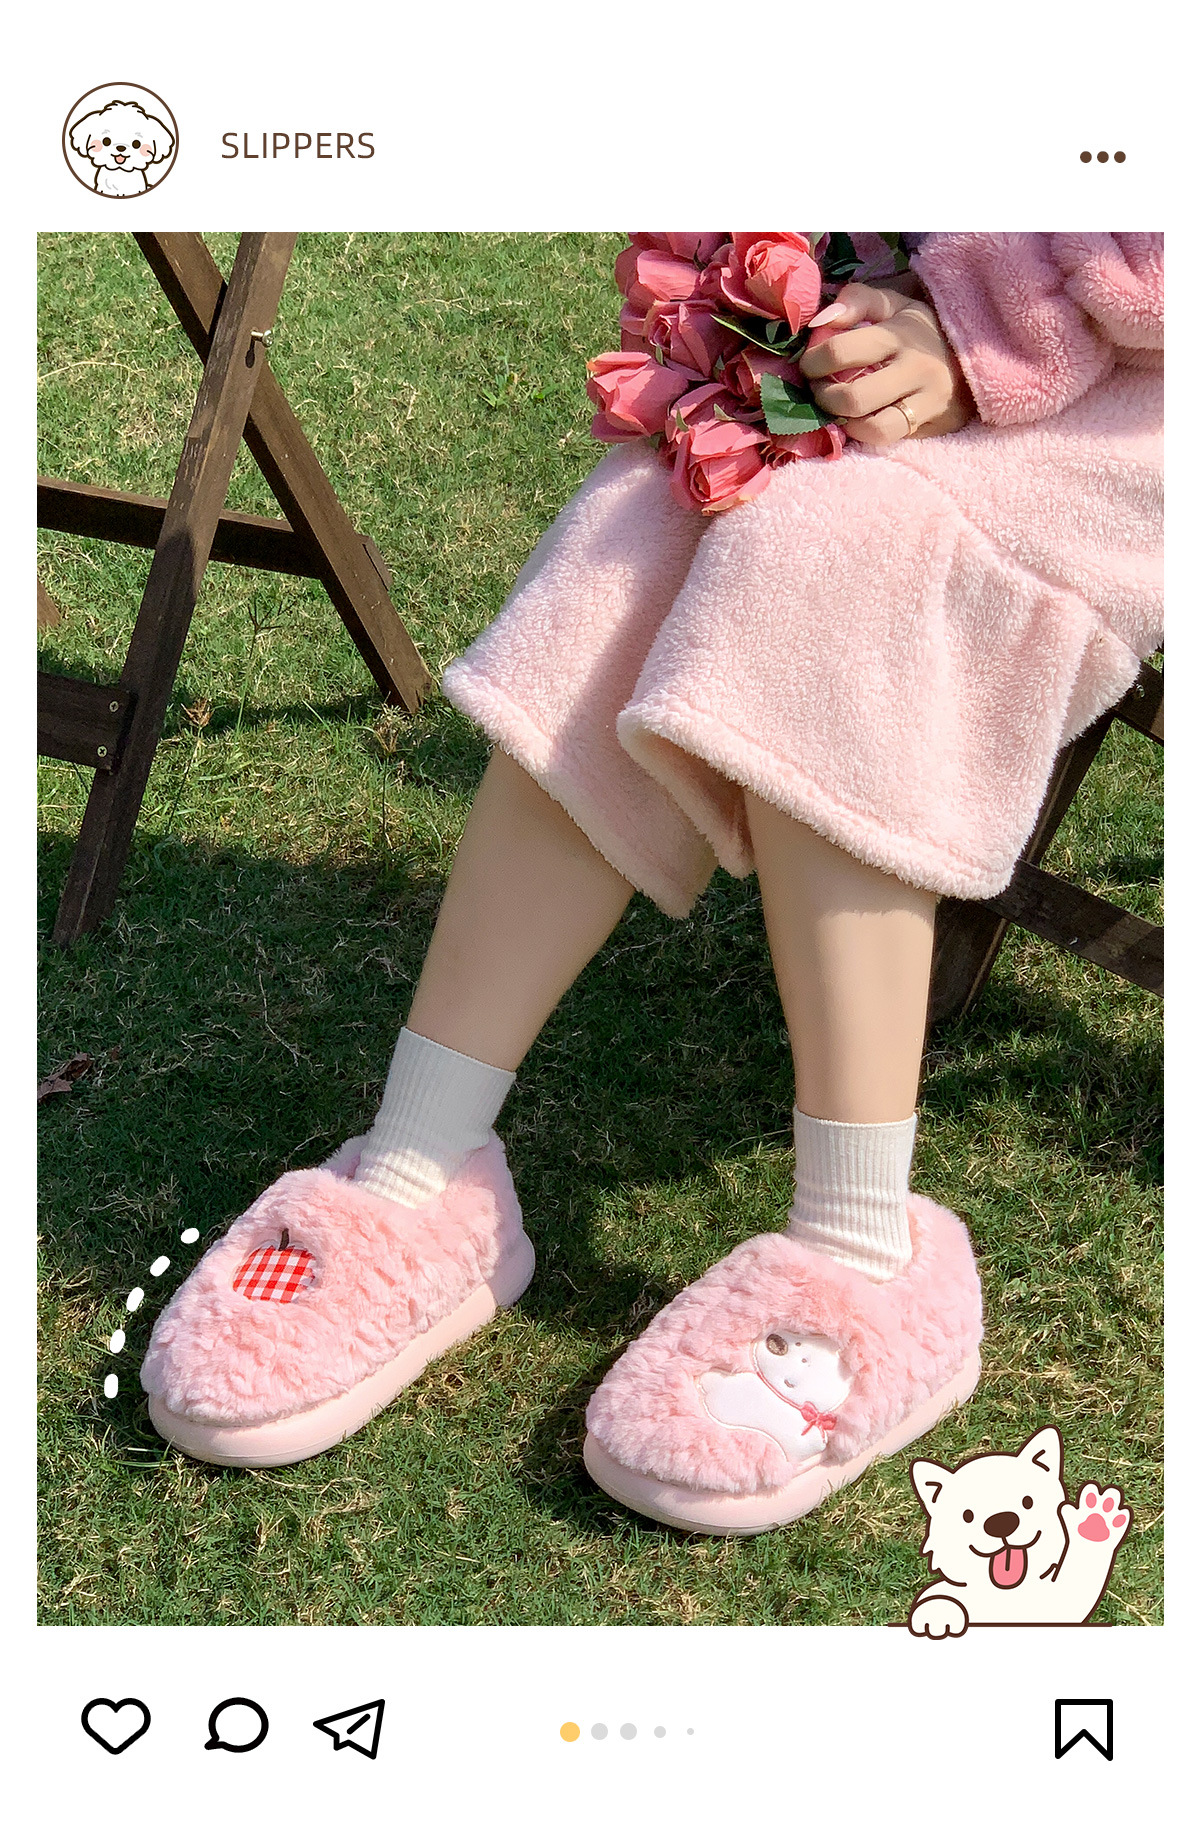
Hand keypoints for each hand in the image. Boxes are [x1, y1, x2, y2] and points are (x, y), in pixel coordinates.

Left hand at [799, 282, 974, 444]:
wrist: (970, 356)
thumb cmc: (920, 331)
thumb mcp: (893, 304)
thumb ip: (857, 300)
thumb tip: (820, 321)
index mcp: (899, 333)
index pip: (841, 351)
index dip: (814, 362)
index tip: (809, 364)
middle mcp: (914, 368)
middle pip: (852, 398)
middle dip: (823, 398)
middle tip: (818, 389)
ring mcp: (925, 400)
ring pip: (871, 427)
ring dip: (843, 421)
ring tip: (836, 408)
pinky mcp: (930, 422)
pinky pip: (887, 437)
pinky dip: (863, 433)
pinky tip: (858, 421)